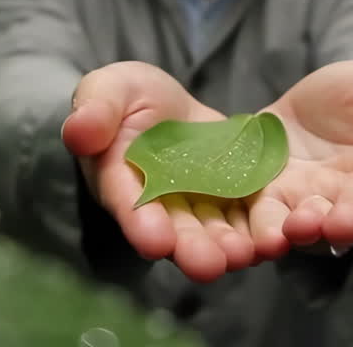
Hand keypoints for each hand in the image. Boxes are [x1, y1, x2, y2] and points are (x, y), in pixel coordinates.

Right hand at [61, 61, 254, 282]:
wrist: (169, 105)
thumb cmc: (128, 97)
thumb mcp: (110, 89)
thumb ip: (96, 108)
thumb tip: (78, 130)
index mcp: (120, 181)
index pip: (128, 204)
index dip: (140, 222)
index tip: (156, 240)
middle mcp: (159, 205)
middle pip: (174, 231)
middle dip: (190, 248)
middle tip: (208, 264)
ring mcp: (198, 205)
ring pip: (212, 230)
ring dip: (226, 246)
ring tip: (244, 254)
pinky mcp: (233, 197)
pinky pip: (246, 215)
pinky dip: (258, 228)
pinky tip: (274, 236)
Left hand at [247, 60, 352, 259]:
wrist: (303, 105)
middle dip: (348, 223)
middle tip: (339, 224)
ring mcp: (311, 204)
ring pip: (310, 226)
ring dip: (304, 231)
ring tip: (295, 227)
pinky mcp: (271, 204)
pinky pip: (266, 221)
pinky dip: (261, 231)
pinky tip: (253, 237)